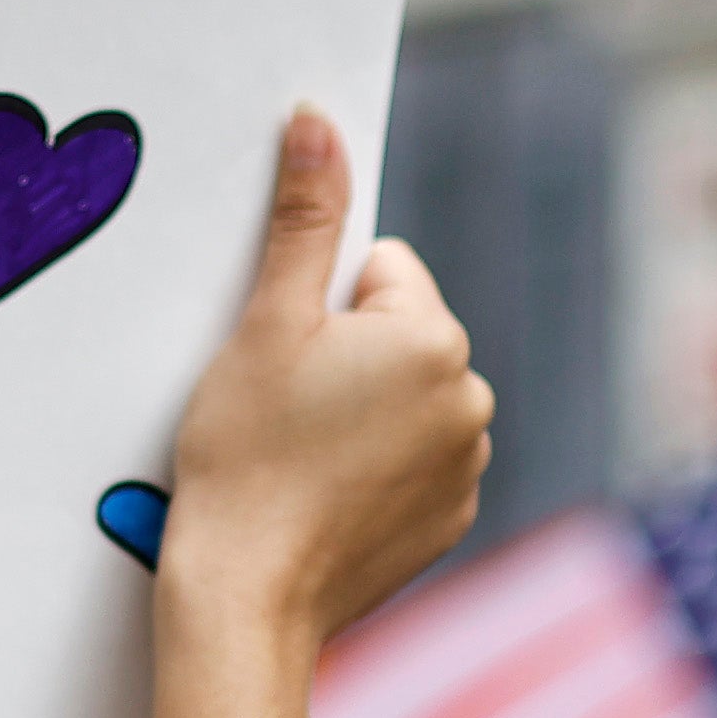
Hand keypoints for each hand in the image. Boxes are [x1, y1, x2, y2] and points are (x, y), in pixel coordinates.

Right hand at [156, 111, 489, 657]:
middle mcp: (470, 400)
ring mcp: (467, 467)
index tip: (287, 357)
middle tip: (285, 409)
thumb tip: (318, 122)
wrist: (247, 595)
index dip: (320, 306)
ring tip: (301, 456)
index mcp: (434, 340)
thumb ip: (303, 218)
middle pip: (396, 335)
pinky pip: (411, 460)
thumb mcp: (266, 322)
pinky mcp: (448, 520)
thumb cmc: (246, 456)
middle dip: (346, 356)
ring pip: (404, 398)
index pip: (380, 270)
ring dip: (361, 411)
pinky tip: (323, 493)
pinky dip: (373, 468)